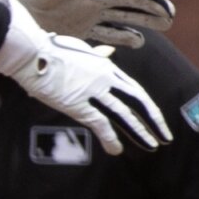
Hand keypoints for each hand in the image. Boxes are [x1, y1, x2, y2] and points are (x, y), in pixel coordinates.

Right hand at [0, 0, 170, 153]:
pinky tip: (116, 150)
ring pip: (124, 115)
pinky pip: (100, 124)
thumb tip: (109, 52)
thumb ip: (97, 55)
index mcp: (106, 67)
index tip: (154, 117)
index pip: (134, 89)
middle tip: (165, 135)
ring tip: (152, 146)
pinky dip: (110, 138)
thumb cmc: (51, 48)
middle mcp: (106, 79)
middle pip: (138, 101)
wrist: (33, 52)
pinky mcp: (79, 104)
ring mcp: (94, 91)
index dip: (146, 106)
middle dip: (154, 120)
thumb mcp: (80, 49)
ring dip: (140, 132)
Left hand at [9, 0, 174, 48]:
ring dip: (146, 19)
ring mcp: (91, 12)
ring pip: (126, 15)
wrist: (9, 2)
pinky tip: (138, 42)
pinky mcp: (83, 29)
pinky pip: (109, 34)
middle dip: (152, 4)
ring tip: (166, 24)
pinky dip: (124, 38)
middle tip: (169, 14)